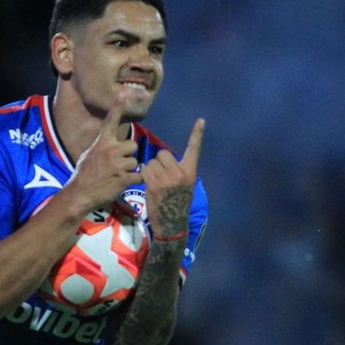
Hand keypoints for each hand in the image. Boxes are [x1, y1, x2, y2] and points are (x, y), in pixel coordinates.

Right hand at [69, 94, 139, 210]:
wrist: (79, 194)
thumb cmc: (83, 175)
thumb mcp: (89, 155)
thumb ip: (102, 147)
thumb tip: (110, 144)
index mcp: (102, 143)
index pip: (111, 121)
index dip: (118, 107)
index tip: (124, 94)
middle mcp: (111, 150)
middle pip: (132, 145)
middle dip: (129, 154)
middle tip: (118, 164)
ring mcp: (118, 164)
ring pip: (135, 162)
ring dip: (129, 170)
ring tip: (116, 176)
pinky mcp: (123, 178)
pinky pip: (138, 176)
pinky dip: (133, 181)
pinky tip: (121, 184)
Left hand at [141, 117, 203, 238]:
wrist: (172, 224)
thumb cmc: (177, 204)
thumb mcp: (185, 186)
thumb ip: (178, 171)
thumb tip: (164, 159)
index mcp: (190, 171)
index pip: (194, 149)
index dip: (197, 134)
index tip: (201, 120)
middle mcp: (180, 173)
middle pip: (163, 154)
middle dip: (159, 163)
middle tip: (161, 177)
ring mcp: (168, 178)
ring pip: (152, 162)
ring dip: (150, 170)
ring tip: (155, 183)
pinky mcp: (155, 184)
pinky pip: (145, 170)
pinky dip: (144, 176)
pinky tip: (149, 186)